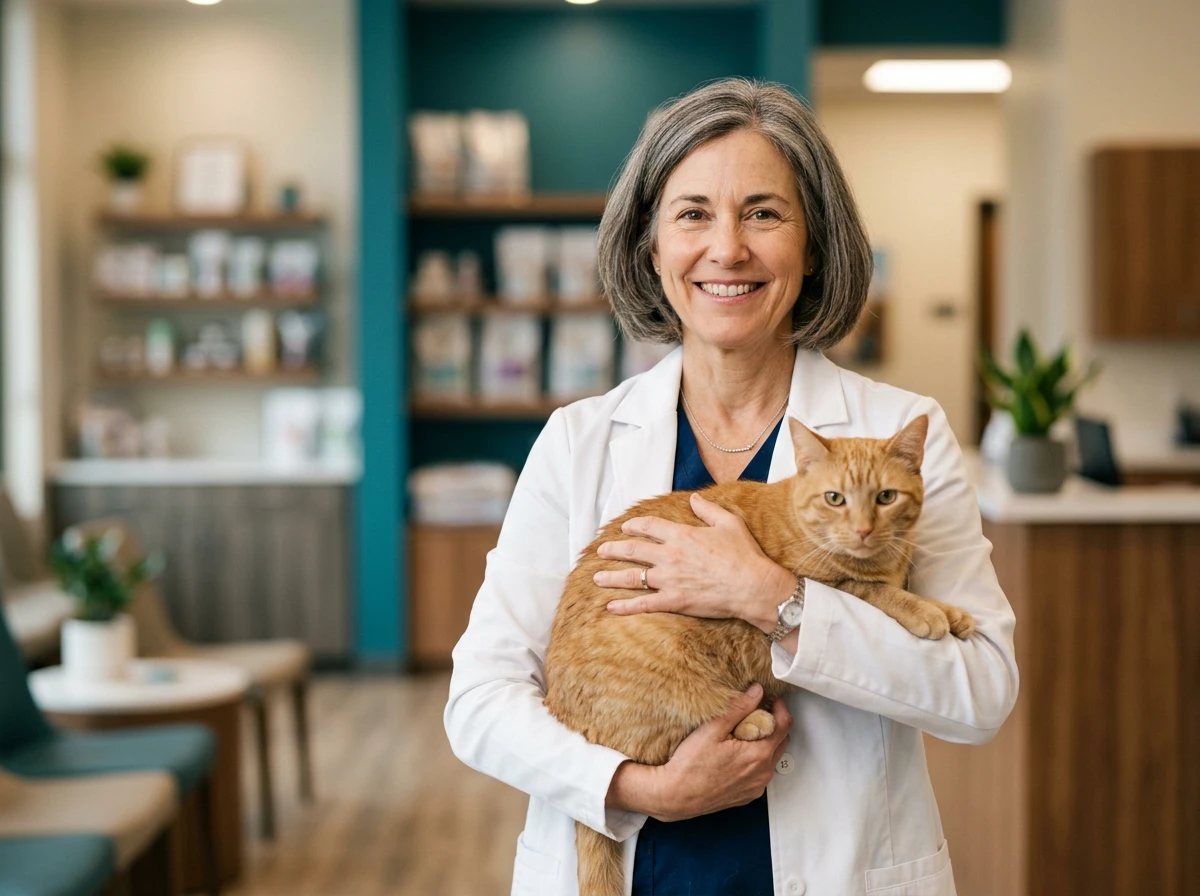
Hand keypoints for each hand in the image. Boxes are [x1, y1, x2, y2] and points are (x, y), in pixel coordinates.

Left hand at [593, 493, 794, 631]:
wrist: (753, 586)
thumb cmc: (744, 555)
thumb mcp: (729, 523)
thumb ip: (708, 510)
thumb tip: (694, 500)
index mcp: (682, 535)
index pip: (650, 526)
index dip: (635, 525)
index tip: (626, 526)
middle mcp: (670, 555)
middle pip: (633, 549)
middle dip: (614, 549)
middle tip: (602, 550)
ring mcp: (669, 579)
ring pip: (632, 577)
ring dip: (611, 576)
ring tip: (597, 577)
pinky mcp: (674, 600)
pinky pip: (643, 604)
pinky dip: (625, 606)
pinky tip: (611, 607)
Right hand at [639, 684, 791, 821]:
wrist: (676, 796)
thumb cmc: (690, 766)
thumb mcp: (713, 729)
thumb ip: (739, 708)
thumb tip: (756, 692)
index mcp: (758, 755)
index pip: (784, 726)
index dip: (780, 709)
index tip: (772, 701)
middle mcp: (762, 774)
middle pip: (781, 742)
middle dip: (772, 726)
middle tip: (753, 716)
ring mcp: (756, 787)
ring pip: (771, 758)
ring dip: (764, 744)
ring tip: (740, 736)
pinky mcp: (748, 796)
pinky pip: (760, 774)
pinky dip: (755, 761)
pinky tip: (735, 755)